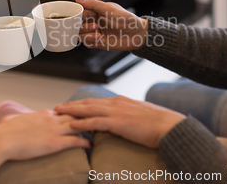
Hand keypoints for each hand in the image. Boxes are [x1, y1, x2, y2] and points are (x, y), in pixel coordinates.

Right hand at [0, 110, 89, 167]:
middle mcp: (51, 119)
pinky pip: (74, 141)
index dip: (74, 114)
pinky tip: (92, 145)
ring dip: (90, 127)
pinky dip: (85, 142)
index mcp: (43, 114)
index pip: (63, 112)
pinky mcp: (54, 143)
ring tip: (100, 129)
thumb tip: (12, 121)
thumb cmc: (4, 132)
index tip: (83, 114)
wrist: (2, 139)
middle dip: (87, 116)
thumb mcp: (15, 121)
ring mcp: (53, 130)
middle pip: (74, 115)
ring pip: (78, 125)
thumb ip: (19, 120)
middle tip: (98, 118)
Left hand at [55, 96, 185, 147]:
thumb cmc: (158, 124)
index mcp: (120, 101)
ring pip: (88, 110)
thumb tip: (121, 122)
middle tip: (57, 107)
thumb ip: (128, 116)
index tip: (70, 106)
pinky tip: (72, 125)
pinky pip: (95, 122)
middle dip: (71, 105)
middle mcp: (116, 103)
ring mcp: (116, 112)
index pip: (96, 101)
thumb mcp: (139, 116)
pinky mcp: (118, 122)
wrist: (169, 126)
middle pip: (88, 103)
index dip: (82, 104)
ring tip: (58, 113)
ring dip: (71, 111)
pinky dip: (82, 123)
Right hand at [76, 0, 148, 50]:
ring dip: (88, 35)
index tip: (89, 15)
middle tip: (95, 26)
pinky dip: (93, 42)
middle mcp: (92, 21)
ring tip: (99, 35)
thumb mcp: (110, 9)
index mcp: (94, 11)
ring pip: (80, 35)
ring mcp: (94, 32)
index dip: (81, 15)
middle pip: (78, 25)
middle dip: (84, 27)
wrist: (137, 34)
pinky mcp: (97, 42)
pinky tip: (102, 40)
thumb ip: (94, 4)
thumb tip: (78, 0)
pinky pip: (88, 43)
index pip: (80, 12)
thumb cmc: (126, 19)